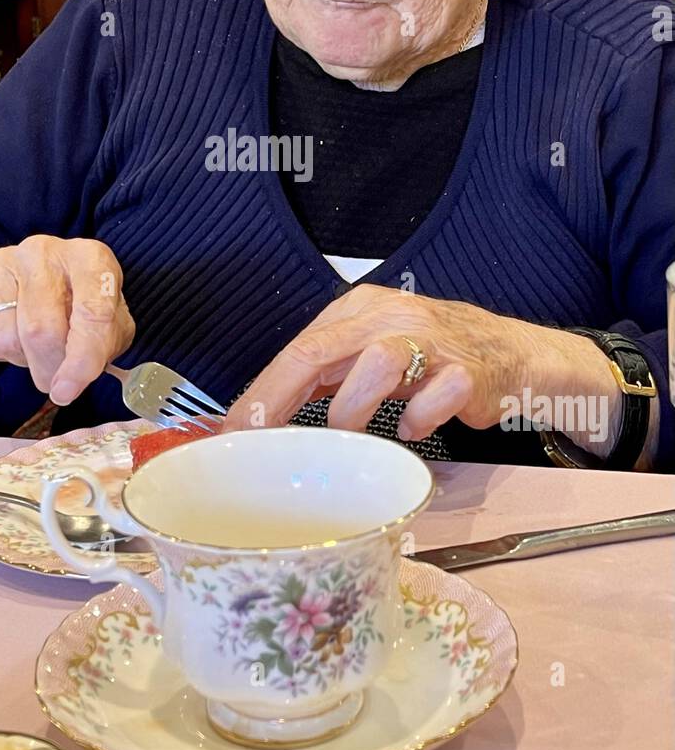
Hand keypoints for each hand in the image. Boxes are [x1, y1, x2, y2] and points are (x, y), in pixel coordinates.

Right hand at [0, 235, 133, 404]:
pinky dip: (2, 353)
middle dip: (50, 369)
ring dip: (26, 361)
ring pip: (10, 339)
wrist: (27, 278)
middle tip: (56, 380)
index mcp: (89, 258)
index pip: (91, 312)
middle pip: (43, 330)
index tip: (68, 390)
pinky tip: (14, 333)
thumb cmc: (77, 302)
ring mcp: (4, 260)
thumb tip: (78, 376)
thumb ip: (105, 344)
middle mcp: (45, 252)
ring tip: (36, 347)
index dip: (82, 360)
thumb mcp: (109, 320)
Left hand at [222, 285, 619, 444]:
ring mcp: (433, 341)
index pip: (299, 347)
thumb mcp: (373, 352)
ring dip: (352, 409)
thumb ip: (327, 374)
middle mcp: (393, 316)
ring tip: (350, 435)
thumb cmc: (431, 357)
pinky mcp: (468, 372)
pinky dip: (419, 419)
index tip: (236, 431)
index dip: (262, 391)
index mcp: (362, 309)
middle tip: (261, 440)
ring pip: (377, 364)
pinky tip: (416, 428)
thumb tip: (265, 414)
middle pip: (322, 350)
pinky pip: (435, 397)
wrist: (513, 355)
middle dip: (281, 398)